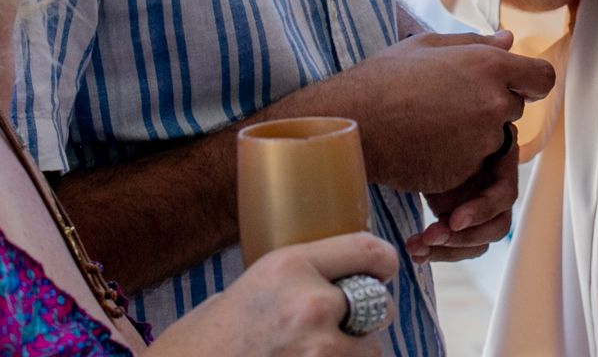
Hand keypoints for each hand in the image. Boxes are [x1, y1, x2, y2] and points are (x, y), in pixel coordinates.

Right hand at [152, 231, 397, 355]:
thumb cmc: (214, 333)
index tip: (383, 272)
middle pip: (380, 306)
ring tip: (318, 351)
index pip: (369, 251)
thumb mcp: (259, 282)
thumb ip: (304, 277)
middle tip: (341, 326)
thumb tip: (348, 276)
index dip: (383, 263)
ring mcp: (319, 351)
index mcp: (293, 265)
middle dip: (367, 318)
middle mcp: (311, 305)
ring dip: (355, 352)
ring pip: (373, 350)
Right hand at [305, 31, 553, 193]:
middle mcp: (494, 103)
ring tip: (430, 122)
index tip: (516, 84)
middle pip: (513, 108)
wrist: (354, 124)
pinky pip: (472, 164)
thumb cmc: (385, 77)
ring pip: (492, 138)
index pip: (542, 77)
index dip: (530, 82)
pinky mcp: (466, 170)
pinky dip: (456, 158)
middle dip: (491, 105)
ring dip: (472, 133)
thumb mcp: (428, 45)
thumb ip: (476, 44)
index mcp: (490, 65)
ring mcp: (482, 140)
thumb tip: (509, 39)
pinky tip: (425, 145)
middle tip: (450, 102)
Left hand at [409, 127, 518, 263]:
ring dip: (448, 249)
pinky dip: (438, 252)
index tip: (452, 220)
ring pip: (479, 242)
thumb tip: (486, 132)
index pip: (504, 195)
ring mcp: (478, 206)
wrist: (401, 137)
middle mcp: (494, 187)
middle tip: (429, 236)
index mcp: (499, 162)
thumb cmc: (426, 126)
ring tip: (415, 246)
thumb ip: (464, 137)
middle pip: (496, 225)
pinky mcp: (460, 222)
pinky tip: (414, 250)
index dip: (482, 210)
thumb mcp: (446, 128)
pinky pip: (459, 247)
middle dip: (463, 237)